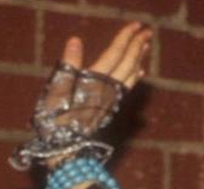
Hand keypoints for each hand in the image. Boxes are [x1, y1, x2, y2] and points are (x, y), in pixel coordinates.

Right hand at [29, 22, 151, 169]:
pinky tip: (139, 71)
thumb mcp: (56, 89)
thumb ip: (69, 64)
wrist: (67, 147)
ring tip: (145, 46)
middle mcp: (109, 88)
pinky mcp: (111, 106)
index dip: (126, 38)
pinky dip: (135, 75)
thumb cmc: (56, 118)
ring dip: (138, 57)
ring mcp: (112, 98)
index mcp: (96, 79)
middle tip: (147, 32)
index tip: (137, 26)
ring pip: (131, 74)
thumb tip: (75, 40)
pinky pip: (128, 86)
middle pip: (128, 62)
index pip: (115, 53)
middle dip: (137, 45)